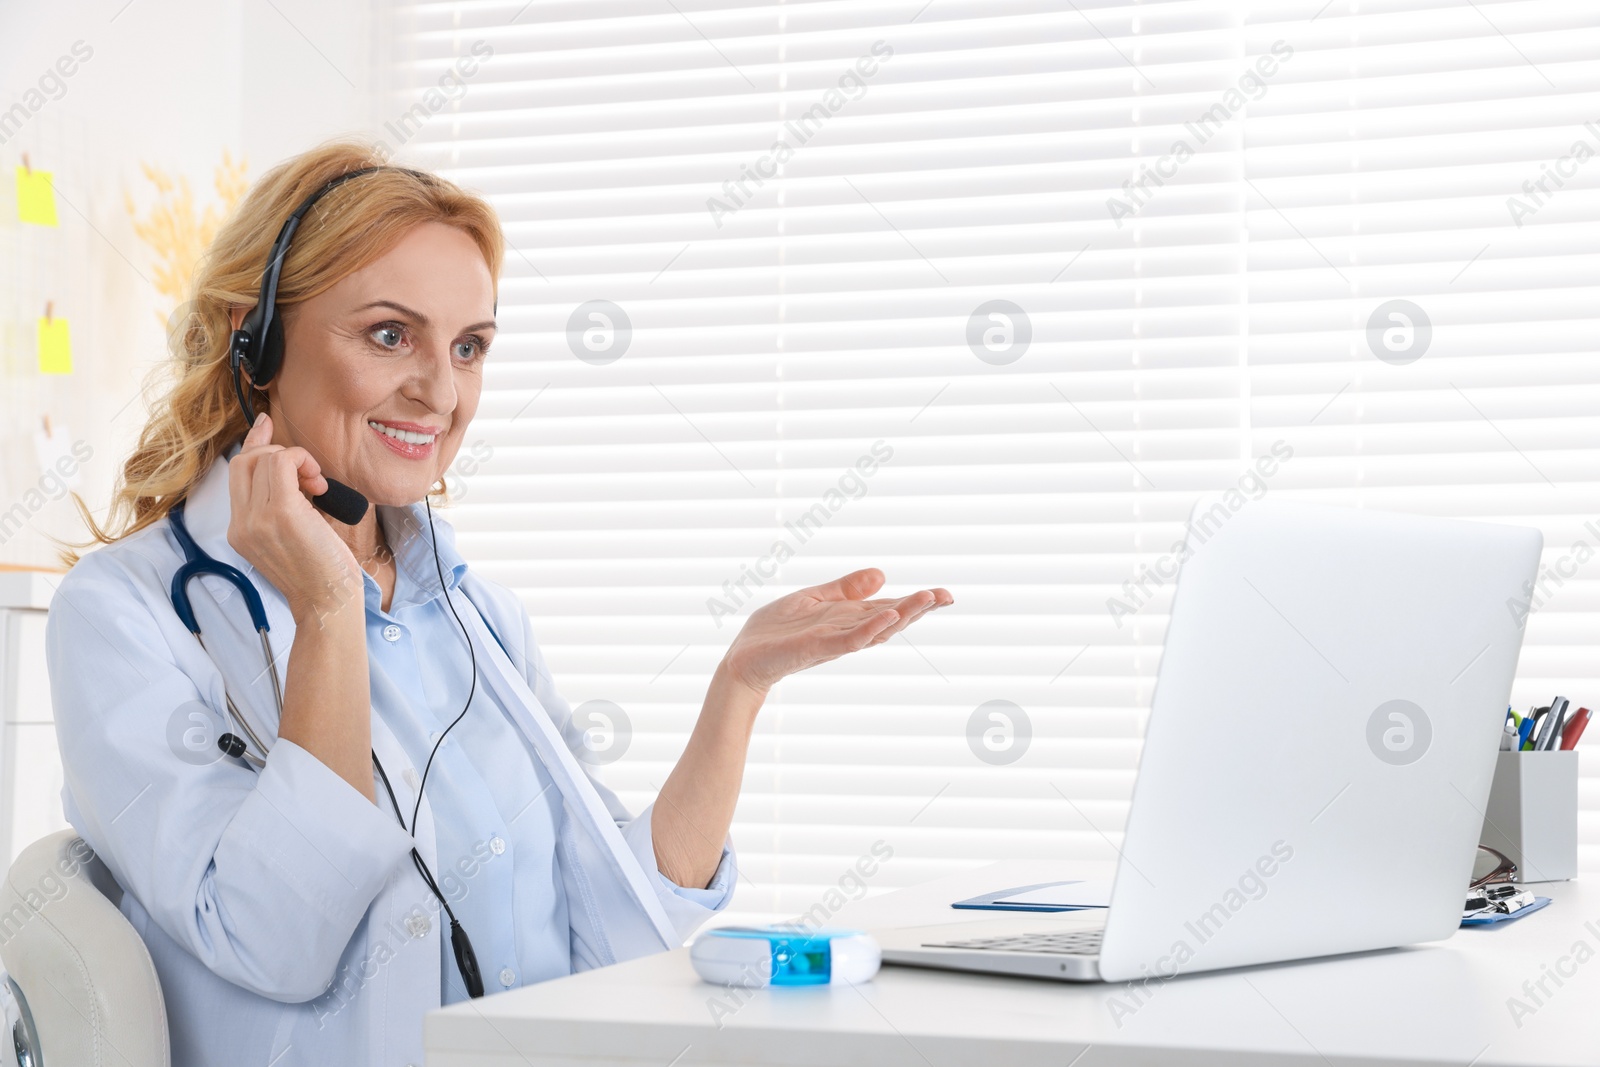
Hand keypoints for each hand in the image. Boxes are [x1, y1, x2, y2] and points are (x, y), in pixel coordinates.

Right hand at [226, 413, 361, 622]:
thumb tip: (291, 469)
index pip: (237, 473)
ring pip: (265, 458)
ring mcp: (257, 518)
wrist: (328, 603)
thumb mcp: (292, 536)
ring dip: (296, 459)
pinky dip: (303, 462)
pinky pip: (283, 462)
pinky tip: (320, 485)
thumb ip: (282, 506)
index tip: (265, 424)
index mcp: (241, 530)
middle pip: (246, 461)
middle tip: (309, 476)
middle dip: (278, 453)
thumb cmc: (321, 573)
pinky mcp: (281, 513)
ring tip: (317, 485)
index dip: (252, 443)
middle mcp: (242, 524)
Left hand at [721, 569, 952, 693]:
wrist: (743, 657)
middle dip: (919, 608)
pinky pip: (849, 641)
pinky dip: (870, 629)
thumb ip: (846, 588)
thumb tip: (883, 574)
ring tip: (926, 600)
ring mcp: (835, 641)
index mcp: (848, 617)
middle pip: (891, 618)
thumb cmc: (776, 631)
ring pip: (876, 629)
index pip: (889, 607)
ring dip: (902, 615)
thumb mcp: (813, 598)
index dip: (916, 601)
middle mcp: (848, 631)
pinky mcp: (817, 649)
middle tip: (947, 596)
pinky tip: (888, 616)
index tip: (945, 593)